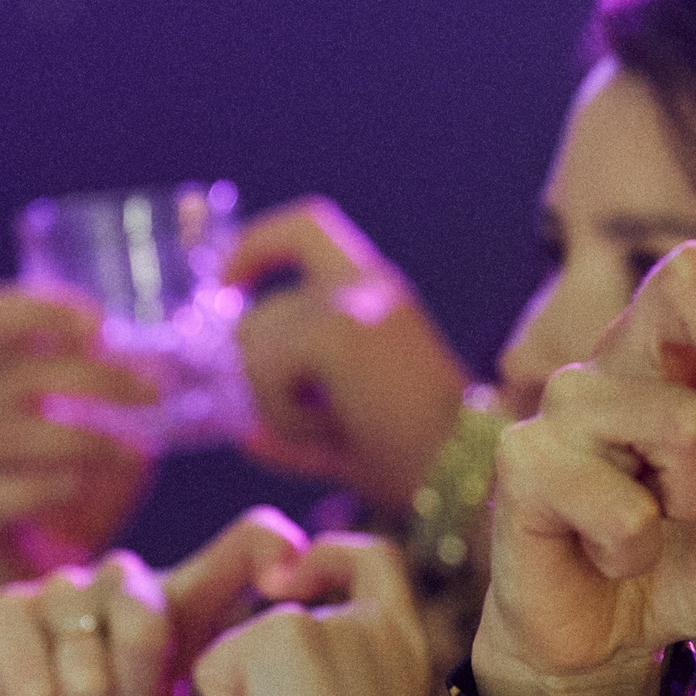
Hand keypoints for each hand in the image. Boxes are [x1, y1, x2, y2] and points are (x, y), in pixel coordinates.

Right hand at [0, 284, 157, 637]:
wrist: (37, 566)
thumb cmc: (78, 479)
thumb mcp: (108, 425)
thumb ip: (133, 393)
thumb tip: (197, 362)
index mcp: (5, 373)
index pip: (2, 314)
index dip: (47, 308)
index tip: (103, 326)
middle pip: (22, 373)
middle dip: (95, 377)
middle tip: (154, 392)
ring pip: (11, 433)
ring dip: (83, 436)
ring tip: (134, 450)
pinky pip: (2, 493)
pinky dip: (50, 487)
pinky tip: (84, 486)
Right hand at [0, 508, 305, 695]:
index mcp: (186, 598)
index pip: (247, 541)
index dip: (272, 547)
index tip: (284, 583)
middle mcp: (129, 578)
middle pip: (148, 616)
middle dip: (131, 685)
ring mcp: (66, 586)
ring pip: (86, 659)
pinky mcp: (8, 607)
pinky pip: (35, 683)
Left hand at [191, 535, 435, 695]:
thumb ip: (338, 689)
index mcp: (408, 646)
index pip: (377, 560)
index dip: (332, 555)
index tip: (293, 579)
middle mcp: (376, 623)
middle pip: (289, 614)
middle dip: (254, 662)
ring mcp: (331, 622)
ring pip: (247, 645)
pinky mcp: (281, 631)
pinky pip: (215, 663)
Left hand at [227, 198, 471, 512]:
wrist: (467, 471)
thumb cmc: (418, 459)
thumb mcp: (345, 430)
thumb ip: (291, 424)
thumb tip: (243, 435)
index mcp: (378, 287)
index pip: (306, 224)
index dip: (256, 244)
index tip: (228, 284)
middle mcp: (366, 280)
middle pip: (259, 313)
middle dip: (259, 378)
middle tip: (314, 423)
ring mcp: (350, 300)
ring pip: (254, 347)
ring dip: (276, 404)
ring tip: (333, 428)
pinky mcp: (336, 330)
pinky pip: (265, 372)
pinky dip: (285, 414)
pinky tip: (332, 430)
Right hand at [472, 235, 695, 695]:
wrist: (590, 634)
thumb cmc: (684, 558)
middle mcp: (641, 352)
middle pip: (693, 266)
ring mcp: (573, 400)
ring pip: (674, 416)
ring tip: (669, 522)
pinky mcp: (524, 461)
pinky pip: (615, 503)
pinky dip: (634, 547)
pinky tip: (612, 555)